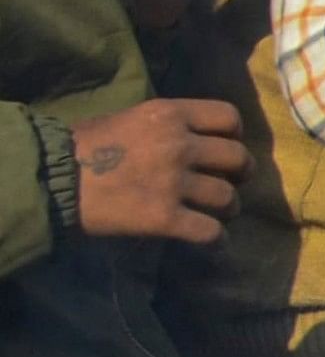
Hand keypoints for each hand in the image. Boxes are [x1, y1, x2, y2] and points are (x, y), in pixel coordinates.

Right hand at [66, 98, 245, 243]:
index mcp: (170, 115)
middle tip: (230, 183)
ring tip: (219, 213)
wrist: (52, 179)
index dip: (234, 135)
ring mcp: (173, 183)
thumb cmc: (83, 146)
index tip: (227, 147)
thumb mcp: (129, 117)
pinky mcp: (164, 218)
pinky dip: (217, 240)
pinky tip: (214, 242)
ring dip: (228, 208)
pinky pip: (209, 232)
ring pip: (228, 198)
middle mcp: (179, 145)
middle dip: (240, 174)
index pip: (228, 118)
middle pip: (237, 159)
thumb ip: (166, 125)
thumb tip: (195, 136)